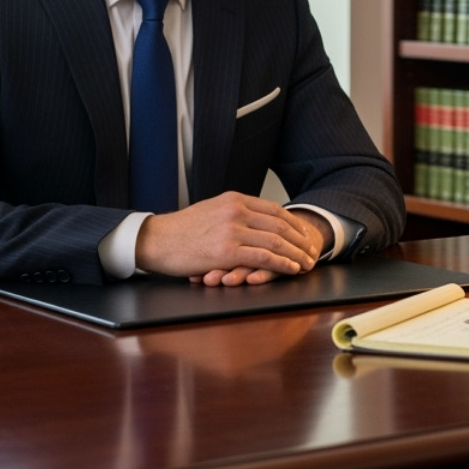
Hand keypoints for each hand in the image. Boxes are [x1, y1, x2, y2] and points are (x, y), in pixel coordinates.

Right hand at [192, 209, 334, 286]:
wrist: (156, 240)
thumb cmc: (181, 230)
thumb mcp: (211, 211)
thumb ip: (233, 213)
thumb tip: (254, 219)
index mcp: (234, 199)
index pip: (274, 209)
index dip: (293, 223)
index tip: (304, 234)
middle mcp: (236, 211)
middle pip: (280, 225)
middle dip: (300, 240)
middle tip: (312, 250)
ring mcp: (232, 230)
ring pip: (275, 241)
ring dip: (295, 253)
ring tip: (307, 262)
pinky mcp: (226, 251)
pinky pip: (263, 257)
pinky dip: (281, 263)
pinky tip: (291, 268)